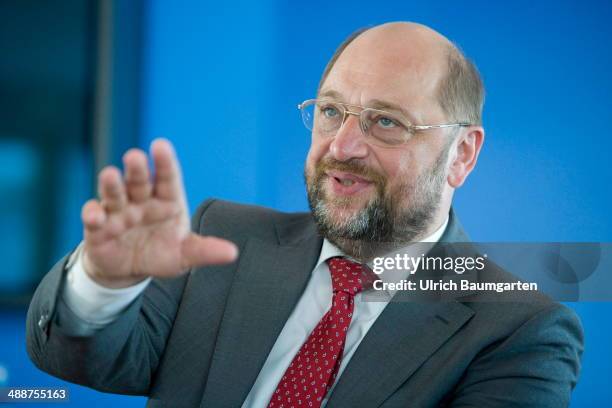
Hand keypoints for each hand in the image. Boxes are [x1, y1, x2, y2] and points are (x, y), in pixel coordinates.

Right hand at [80, 138, 237, 287]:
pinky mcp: (98, 227)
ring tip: (110, 175)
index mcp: (166, 201)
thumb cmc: (160, 253)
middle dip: (137, 168)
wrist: (129, 270)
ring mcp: (119, 212)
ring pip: (114, 193)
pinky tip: (95, 215)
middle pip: (139, 180)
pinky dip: (92, 214)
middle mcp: (142, 201)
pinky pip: (94, 217)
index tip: (161, 145)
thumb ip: (205, 250)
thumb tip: (232, 253)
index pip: (168, 178)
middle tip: (135, 156)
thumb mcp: (185, 254)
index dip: (165, 162)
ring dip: (112, 184)